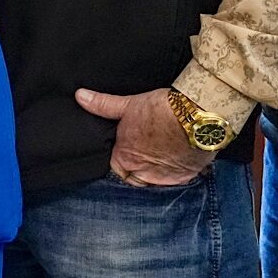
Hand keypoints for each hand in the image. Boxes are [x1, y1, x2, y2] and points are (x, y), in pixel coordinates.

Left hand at [75, 86, 214, 186]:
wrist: (197, 116)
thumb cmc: (161, 110)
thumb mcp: (128, 104)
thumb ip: (103, 105)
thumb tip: (80, 96)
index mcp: (126, 158)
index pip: (115, 168)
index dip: (119, 159)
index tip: (125, 150)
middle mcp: (145, 173)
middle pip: (135, 178)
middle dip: (137, 169)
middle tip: (145, 152)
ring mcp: (167, 178)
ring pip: (155, 181)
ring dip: (156, 172)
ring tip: (160, 155)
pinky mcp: (186, 177)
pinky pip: (176, 180)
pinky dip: (175, 172)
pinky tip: (176, 158)